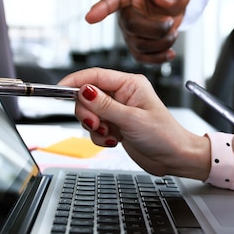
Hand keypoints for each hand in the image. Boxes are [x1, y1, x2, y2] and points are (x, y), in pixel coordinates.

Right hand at [58, 67, 209, 179]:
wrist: (174, 158)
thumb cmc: (164, 136)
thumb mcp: (132, 119)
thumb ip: (104, 105)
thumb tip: (84, 90)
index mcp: (129, 84)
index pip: (95, 75)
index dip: (75, 81)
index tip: (59, 90)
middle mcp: (122, 94)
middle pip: (87, 96)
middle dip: (88, 113)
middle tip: (98, 124)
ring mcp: (117, 110)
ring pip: (89, 114)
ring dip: (95, 128)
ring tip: (111, 135)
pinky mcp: (115, 125)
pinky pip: (95, 128)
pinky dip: (99, 137)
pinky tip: (114, 140)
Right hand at [85, 0, 189, 63]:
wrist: (175, 3)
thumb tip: (163, 1)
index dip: (102, 8)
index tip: (90, 17)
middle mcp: (125, 12)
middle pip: (131, 26)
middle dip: (156, 29)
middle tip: (171, 22)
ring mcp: (129, 31)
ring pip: (139, 46)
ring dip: (162, 43)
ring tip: (173, 32)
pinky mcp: (137, 45)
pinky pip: (142, 58)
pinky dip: (159, 59)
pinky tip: (170, 53)